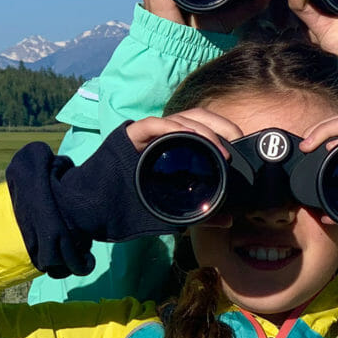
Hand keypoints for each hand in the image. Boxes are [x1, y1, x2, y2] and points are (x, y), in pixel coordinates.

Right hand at [125, 108, 245, 227]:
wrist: (97, 204)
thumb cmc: (134, 203)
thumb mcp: (176, 210)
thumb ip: (202, 215)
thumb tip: (228, 220)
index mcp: (178, 145)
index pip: (206, 128)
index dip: (225, 129)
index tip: (241, 142)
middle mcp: (166, 135)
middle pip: (198, 117)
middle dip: (221, 124)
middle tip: (236, 138)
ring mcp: (150, 133)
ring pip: (181, 118)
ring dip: (203, 130)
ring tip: (218, 146)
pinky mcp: (133, 134)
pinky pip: (155, 125)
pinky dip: (173, 127)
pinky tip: (188, 135)